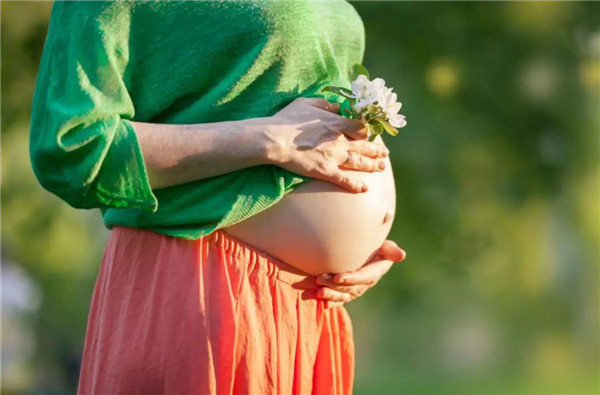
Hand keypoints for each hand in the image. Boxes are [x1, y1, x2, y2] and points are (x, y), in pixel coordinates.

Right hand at [265, 97, 389, 192]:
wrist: (275, 139)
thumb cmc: (287, 119)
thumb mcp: (306, 103)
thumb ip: (325, 104)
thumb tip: (337, 107)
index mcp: (336, 123)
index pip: (360, 127)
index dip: (368, 131)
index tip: (372, 134)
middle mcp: (339, 140)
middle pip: (364, 145)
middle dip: (376, 150)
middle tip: (385, 154)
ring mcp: (334, 157)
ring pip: (358, 162)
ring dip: (371, 166)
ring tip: (381, 168)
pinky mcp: (325, 171)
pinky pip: (344, 180)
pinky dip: (355, 185)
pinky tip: (365, 189)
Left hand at [314, 240, 406, 307]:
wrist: (365, 252)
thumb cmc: (375, 244)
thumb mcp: (384, 246)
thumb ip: (390, 249)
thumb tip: (401, 255)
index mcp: (375, 272)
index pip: (363, 277)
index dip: (351, 278)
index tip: (338, 276)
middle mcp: (364, 284)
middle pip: (349, 287)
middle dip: (334, 285)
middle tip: (318, 279)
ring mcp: (354, 290)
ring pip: (341, 295)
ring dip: (328, 295)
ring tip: (315, 293)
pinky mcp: (345, 293)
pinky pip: (336, 300)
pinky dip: (327, 302)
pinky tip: (315, 300)